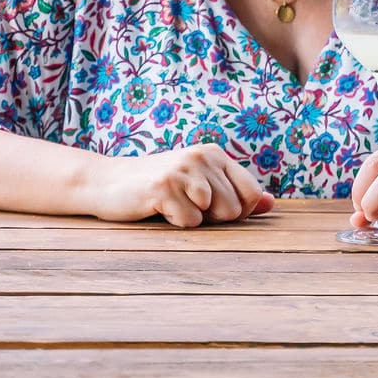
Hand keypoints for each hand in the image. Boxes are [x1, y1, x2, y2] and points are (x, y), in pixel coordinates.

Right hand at [80, 144, 274, 227]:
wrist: (106, 182)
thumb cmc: (158, 188)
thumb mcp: (199, 185)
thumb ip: (235, 192)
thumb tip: (270, 204)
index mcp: (215, 154)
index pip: (251, 193)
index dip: (238, 212)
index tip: (210, 208)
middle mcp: (203, 156)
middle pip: (234, 210)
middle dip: (212, 217)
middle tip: (184, 204)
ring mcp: (183, 169)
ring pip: (214, 216)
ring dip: (192, 218)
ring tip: (172, 204)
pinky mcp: (164, 186)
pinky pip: (190, 221)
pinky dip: (175, 223)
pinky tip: (158, 208)